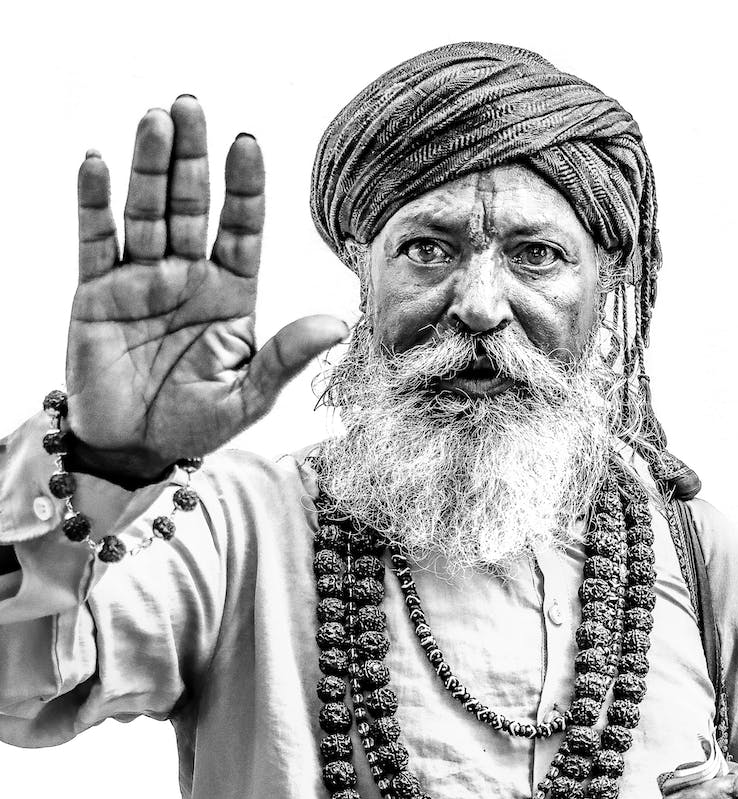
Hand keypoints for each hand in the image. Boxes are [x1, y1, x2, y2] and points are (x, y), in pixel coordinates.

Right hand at [67, 96, 346, 478]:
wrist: (135, 449)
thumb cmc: (197, 424)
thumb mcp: (248, 398)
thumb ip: (285, 358)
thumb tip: (338, 325)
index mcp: (232, 293)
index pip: (242, 228)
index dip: (244, 188)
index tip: (247, 143)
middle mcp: (189, 275)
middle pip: (192, 205)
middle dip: (192, 156)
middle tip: (190, 105)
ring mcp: (142, 278)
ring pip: (146, 211)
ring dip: (149, 166)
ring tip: (154, 119)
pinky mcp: (97, 292)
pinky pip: (96, 240)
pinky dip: (94, 204)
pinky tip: (98, 165)